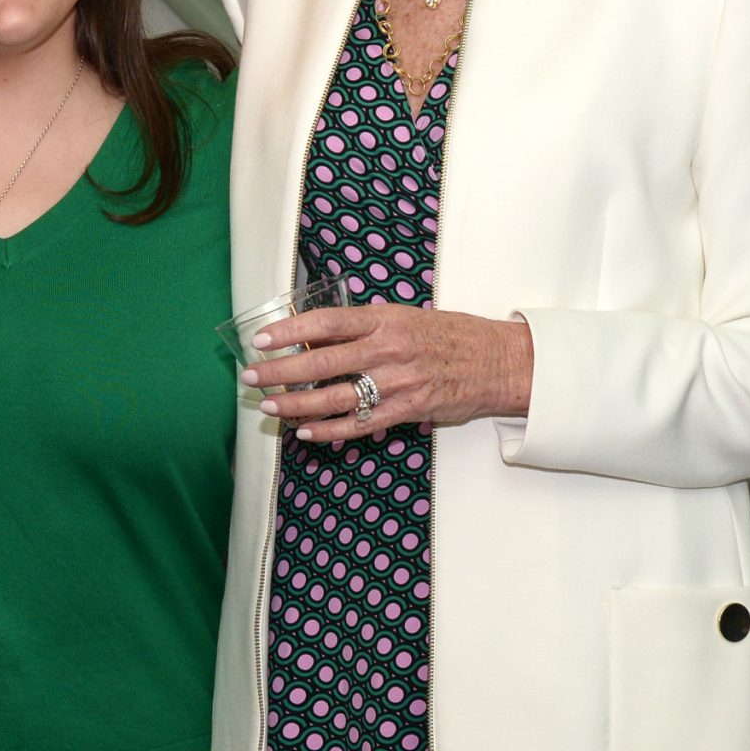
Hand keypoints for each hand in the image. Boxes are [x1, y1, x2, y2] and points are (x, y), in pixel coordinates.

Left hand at [241, 303, 532, 444]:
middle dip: (280, 371)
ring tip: (269, 407)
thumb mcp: (405, 318)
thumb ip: (365, 328)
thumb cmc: (450, 336)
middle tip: (251, 376)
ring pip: (335, 397)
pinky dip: (330, 430)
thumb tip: (316, 339)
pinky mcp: (407, 410)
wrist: (499, 360)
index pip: (327, 321)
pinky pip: (360, 424)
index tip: (262, 338)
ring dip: (297, 405)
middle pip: (322, 362)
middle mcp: (388, 349)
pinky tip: (306, 432)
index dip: (290, 330)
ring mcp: (397, 382)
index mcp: (386, 319)